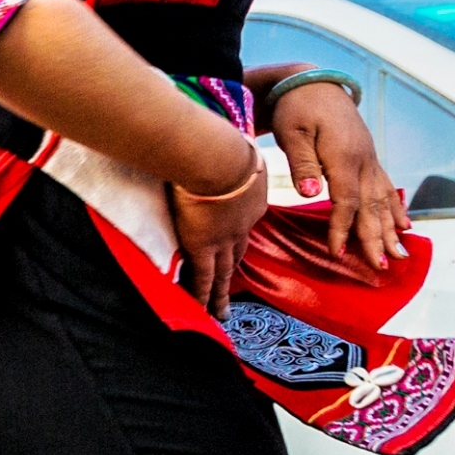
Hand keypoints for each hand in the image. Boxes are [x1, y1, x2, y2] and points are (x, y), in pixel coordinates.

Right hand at [168, 142, 266, 316]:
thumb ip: (224, 153)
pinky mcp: (203, 246)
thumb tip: (211, 142)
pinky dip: (204, 296)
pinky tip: (203, 310)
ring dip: (223, 293)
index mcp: (251, 198)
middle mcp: (242, 223)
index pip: (243, 223)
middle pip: (237, 253)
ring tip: (221, 312)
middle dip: (234, 273)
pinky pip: (203, 277)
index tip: (232, 244)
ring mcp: (223, 237)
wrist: (216, 158)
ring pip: (224, 271)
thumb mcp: (233, 148)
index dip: (237, 237)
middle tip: (232, 293)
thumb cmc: (221, 144)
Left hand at [270, 83, 406, 268]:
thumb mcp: (292, 133)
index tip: (338, 253)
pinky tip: (404, 225)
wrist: (312, 84)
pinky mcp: (369, 158)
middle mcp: (364, 160)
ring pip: (383, 200)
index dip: (343, 229)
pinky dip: (396, 208)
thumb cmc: (297, 108)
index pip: (347, 201)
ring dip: (391, 229)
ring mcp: (370, 159)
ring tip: (401, 254)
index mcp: (344, 156)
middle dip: (377, 238)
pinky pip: (386, 187)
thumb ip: (303, 165)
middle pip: (372, 206)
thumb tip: (311, 195)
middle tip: (383, 266)